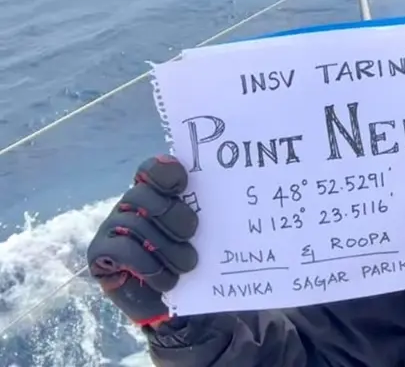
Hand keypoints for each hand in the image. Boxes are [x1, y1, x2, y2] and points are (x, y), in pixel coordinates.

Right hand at [86, 155, 198, 326]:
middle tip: (192, 233)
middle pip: (141, 194)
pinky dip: (146, 263)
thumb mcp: (210, 234)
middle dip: (172, 214)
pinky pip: (120, 249)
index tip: (183, 185)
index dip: (166, 172)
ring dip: (166, 248)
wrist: (182, 305)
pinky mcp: (100, 254)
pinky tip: (166, 278)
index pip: (154, 169)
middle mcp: (131, 205)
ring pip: (133, 224)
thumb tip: (234, 194)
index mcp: (158, 192)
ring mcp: (112, 228)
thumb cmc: (198, 262)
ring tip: (188, 265)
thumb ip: (212, 211)